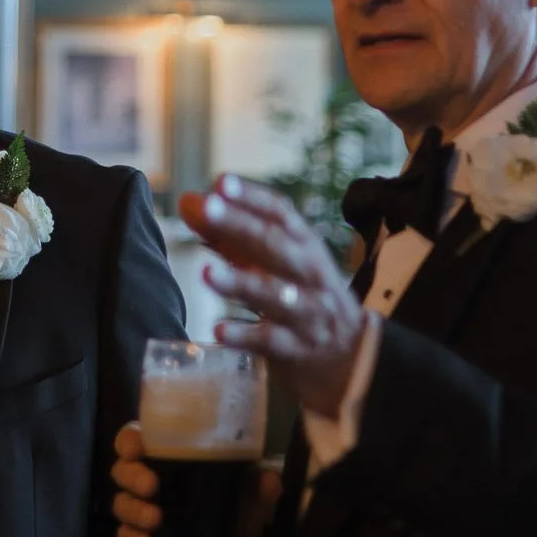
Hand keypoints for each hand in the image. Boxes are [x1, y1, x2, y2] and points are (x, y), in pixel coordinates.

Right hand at [112, 421, 281, 536]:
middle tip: (153, 486)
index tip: (137, 448)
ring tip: (156, 519)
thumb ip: (261, 488)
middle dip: (132, 475)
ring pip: (120, 503)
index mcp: (170, 459)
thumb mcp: (253, 499)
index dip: (129, 439)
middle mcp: (149, 480)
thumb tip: (269, 477)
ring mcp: (142, 511)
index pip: (136, 438)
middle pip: (122, 469)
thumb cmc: (237, 515)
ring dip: (133, 508)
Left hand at [183, 175, 365, 418]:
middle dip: (241, 225)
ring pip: (274, 294)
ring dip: (240, 282)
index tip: (221, 182)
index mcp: (305, 245)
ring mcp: (306, 312)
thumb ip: (230, 236)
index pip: (281, 214)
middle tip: (206, 208)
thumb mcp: (275, 262)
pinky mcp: (296, 348)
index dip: (251, 197)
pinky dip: (244, 336)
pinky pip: (269, 340)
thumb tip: (188, 203)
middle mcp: (309, 274)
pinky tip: (219, 330)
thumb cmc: (301, 295)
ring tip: (206, 273)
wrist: (349, 355)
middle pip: (276, 245)